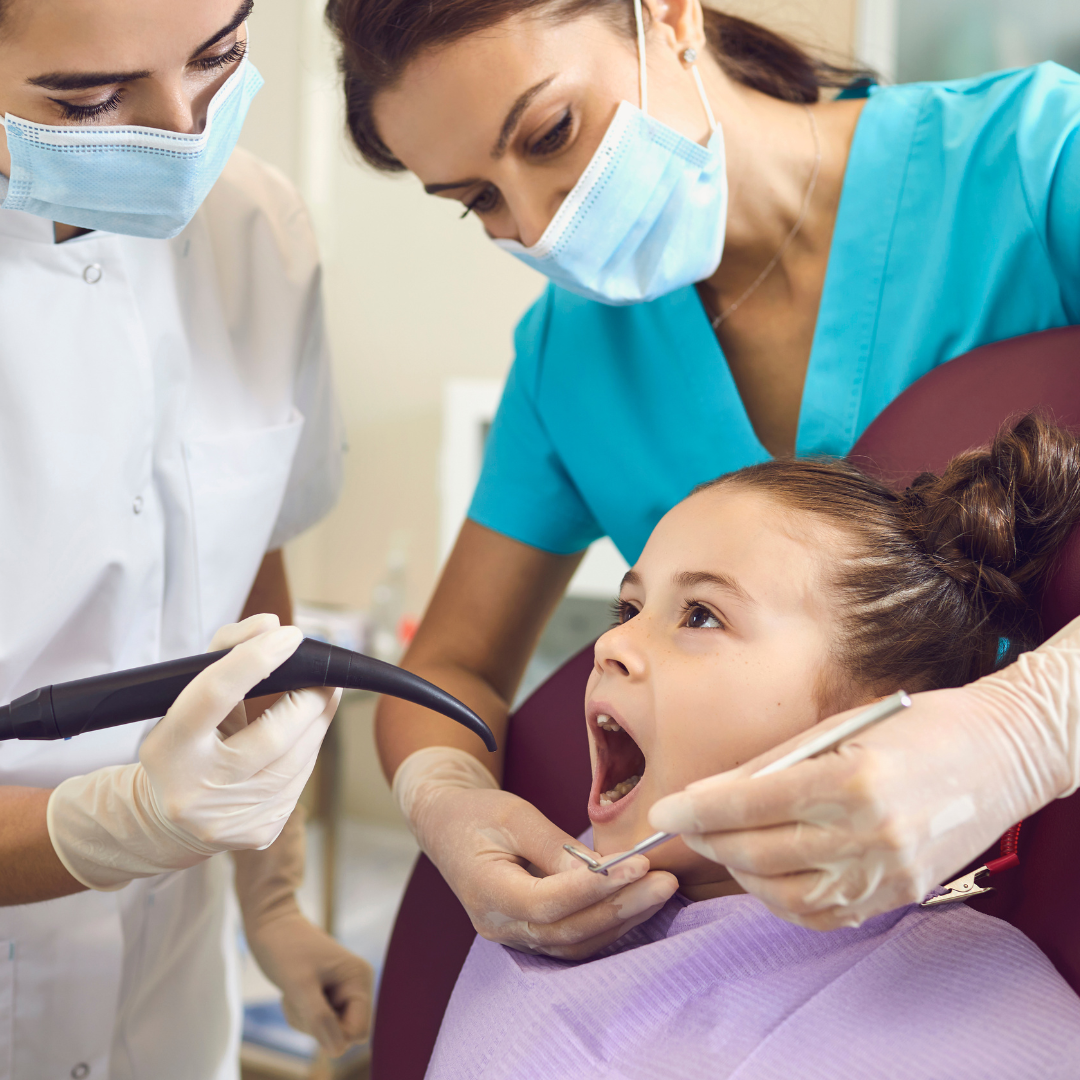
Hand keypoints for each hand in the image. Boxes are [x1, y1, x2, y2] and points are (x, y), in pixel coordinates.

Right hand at [47, 614, 340, 889]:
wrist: (164, 821)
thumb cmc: (183, 743)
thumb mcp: (184, 698)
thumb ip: (224, 653)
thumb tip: (270, 625)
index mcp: (168, 748)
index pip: (213, 694)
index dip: (256, 659)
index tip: (290, 635)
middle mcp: (195, 790)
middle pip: (274, 734)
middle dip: (309, 698)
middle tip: (323, 677)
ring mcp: (227, 819)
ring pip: (298, 759)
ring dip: (318, 722)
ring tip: (323, 698)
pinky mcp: (256, 833)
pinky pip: (299, 782)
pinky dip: (307, 753)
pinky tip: (304, 738)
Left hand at [247, 910, 372, 1057]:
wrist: (270, 924)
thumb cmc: (284, 949)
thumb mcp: (299, 986)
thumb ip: (320, 1018)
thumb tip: (338, 1051)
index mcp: (359, 979)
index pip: (359, 1030)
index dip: (335, 1034)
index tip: (310, 1015)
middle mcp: (356, 984)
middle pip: (343, 1032)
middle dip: (317, 1025)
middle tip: (299, 999)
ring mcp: (342, 989)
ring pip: (328, 1029)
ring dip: (306, 1019)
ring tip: (294, 992)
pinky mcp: (327, 992)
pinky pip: (318, 1022)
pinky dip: (302, 1014)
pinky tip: (294, 992)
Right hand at [396, 748, 677, 959]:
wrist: (446, 824)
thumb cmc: (476, 812)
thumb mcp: (512, 815)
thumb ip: (554, 846)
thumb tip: (601, 869)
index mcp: (487, 892)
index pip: (548, 902)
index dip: (595, 888)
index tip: (637, 863)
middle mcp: (499, 925)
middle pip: (568, 930)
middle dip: (621, 907)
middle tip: (665, 880)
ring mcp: (512, 935)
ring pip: (574, 943)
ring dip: (621, 920)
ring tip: (660, 891)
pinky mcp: (528, 933)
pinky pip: (572, 941)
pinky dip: (607, 926)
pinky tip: (636, 905)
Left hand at [649, 669, 1070, 929]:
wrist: (1000, 753)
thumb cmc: (916, 723)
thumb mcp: (840, 727)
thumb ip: (774, 765)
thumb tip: (711, 792)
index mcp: (852, 779)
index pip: (750, 804)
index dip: (697, 810)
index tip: (662, 813)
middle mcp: (870, 833)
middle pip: (758, 852)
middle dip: (707, 840)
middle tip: (680, 826)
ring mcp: (886, 872)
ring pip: (783, 893)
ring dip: (737, 871)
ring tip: (717, 845)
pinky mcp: (897, 894)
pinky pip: (820, 914)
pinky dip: (778, 899)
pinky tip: (761, 875)